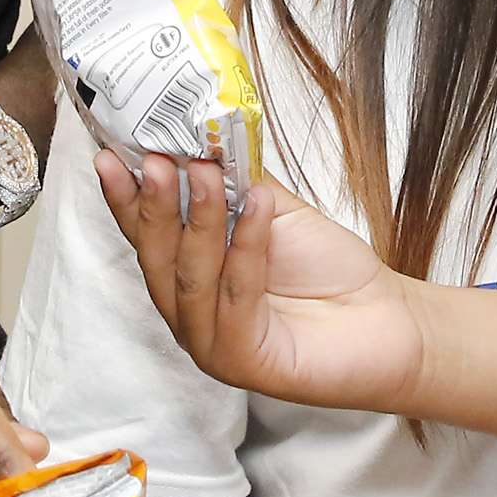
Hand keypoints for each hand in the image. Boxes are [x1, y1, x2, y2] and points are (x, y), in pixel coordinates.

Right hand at [91, 149, 420, 410]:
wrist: (386, 320)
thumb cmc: (330, 271)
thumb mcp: (273, 212)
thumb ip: (234, 183)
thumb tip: (200, 135)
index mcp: (188, 279)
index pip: (145, 236)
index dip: (124, 197)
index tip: (110, 155)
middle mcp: (191, 315)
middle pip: (157, 258)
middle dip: (152, 205)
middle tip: (153, 159)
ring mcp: (213, 344)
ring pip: (190, 278)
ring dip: (196, 220)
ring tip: (203, 171)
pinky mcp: (245, 362)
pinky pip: (237, 296)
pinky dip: (245, 246)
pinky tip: (256, 207)